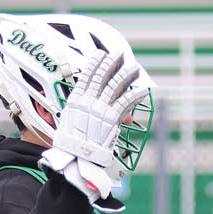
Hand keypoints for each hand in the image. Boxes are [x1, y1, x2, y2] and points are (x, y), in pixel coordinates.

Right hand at [38, 50, 147, 203]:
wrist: (76, 159)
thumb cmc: (72, 147)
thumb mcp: (70, 125)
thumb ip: (82, 113)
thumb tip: (92, 109)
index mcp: (75, 101)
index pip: (86, 76)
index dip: (94, 63)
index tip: (100, 54)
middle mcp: (87, 102)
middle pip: (102, 76)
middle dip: (112, 63)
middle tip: (120, 54)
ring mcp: (99, 109)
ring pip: (115, 86)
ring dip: (126, 75)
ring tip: (135, 68)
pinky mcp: (110, 119)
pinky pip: (125, 103)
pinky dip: (135, 95)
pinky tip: (142, 90)